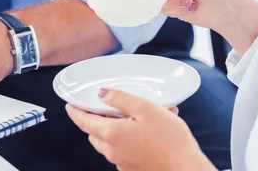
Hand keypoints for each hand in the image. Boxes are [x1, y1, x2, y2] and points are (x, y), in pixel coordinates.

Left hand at [66, 89, 215, 170]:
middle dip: (95, 120)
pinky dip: (128, 141)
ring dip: (114, 130)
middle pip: (94, 133)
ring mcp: (122, 163)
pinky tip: (147, 133)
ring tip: (135, 118)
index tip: (70, 105)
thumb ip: (120, 99)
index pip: (83, 121)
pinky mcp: (133, 169)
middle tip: (105, 108)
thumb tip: (102, 94)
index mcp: (111, 134)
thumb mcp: (145, 108)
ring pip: (109, 143)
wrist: (187, 170)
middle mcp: (112, 151)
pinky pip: (123, 152)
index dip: (74, 111)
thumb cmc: (170, 141)